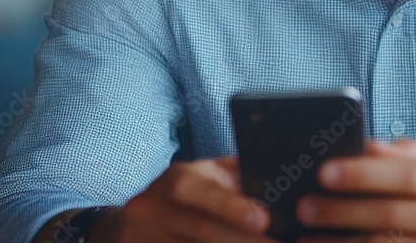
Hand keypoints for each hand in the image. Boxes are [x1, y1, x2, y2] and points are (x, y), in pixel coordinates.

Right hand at [103, 156, 273, 241]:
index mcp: (173, 180)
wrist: (137, 224)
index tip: (262, 219)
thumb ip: (237, 178)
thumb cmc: (191, 198)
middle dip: (245, 241)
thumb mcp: (209, 179)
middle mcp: (149, 208)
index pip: (197, 189)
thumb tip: (278, 183)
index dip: (229, 205)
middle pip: (201, 230)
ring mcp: (140, 238)